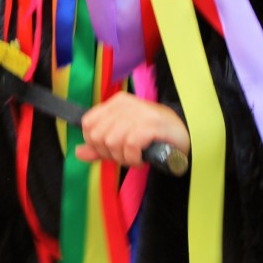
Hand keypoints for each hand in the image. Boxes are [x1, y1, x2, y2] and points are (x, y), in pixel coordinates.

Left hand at [75, 91, 190, 167]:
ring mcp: (139, 113)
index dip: (94, 143)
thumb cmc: (152, 136)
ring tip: (136, 157)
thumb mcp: (123, 138)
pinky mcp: (151, 125)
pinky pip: (130, 146)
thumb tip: (78, 152)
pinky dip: (134, 159)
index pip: (88, 123)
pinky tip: (142, 159)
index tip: (109, 151)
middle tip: (125, 156)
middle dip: (109, 153)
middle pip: (98, 136)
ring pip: (112, 142)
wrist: (184, 134)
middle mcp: (125, 104)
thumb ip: (100, 146)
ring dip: (124, 158)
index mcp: (116, 103)